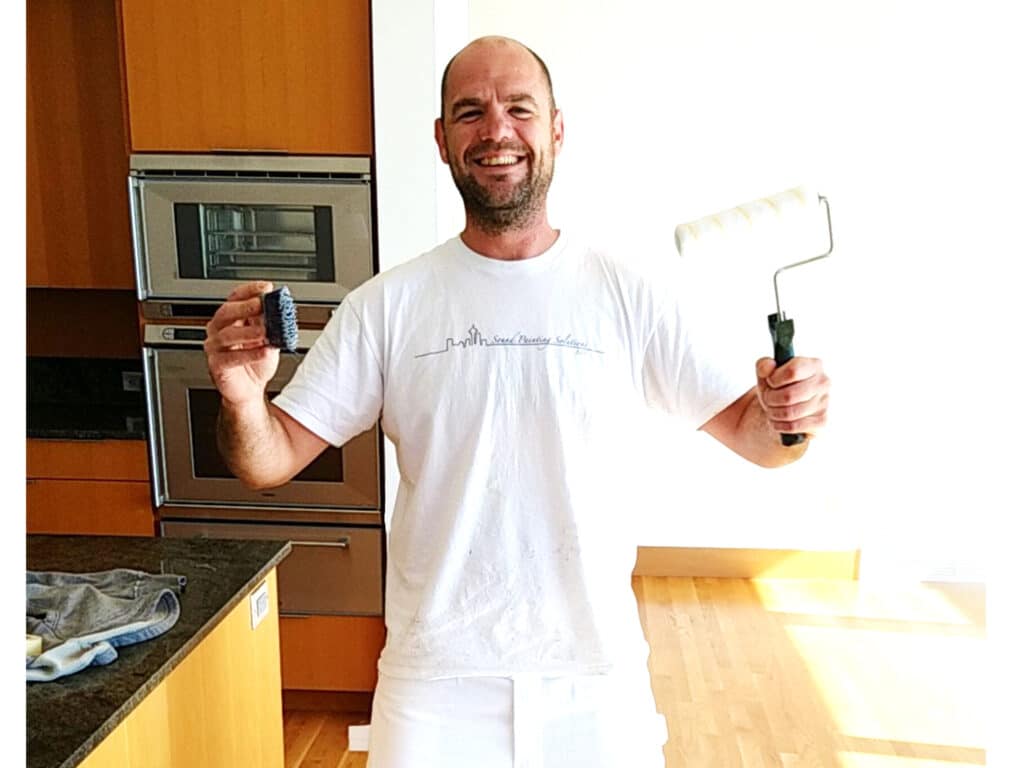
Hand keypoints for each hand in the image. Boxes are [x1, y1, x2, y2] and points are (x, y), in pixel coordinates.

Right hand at [204, 281, 278, 405]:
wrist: (250, 389)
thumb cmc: (256, 362)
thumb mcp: (268, 338)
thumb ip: (269, 322)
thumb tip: (275, 306)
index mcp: (230, 319)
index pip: (235, 298)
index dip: (249, 290)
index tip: (266, 287)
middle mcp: (219, 331)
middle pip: (226, 313)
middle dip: (245, 307)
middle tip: (260, 304)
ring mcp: (215, 348)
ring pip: (227, 335)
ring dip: (248, 331)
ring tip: (265, 331)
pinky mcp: (217, 366)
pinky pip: (231, 358)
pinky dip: (250, 354)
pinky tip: (265, 351)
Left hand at [755, 356, 829, 438]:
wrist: (783, 407)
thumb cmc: (777, 387)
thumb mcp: (766, 374)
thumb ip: (763, 365)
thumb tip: (768, 366)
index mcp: (813, 365)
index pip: (792, 371)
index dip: (774, 379)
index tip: (770, 382)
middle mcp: (822, 382)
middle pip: (789, 395)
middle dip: (770, 399)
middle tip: (768, 398)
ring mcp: (824, 402)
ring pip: (789, 413)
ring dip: (773, 413)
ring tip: (771, 409)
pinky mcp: (821, 421)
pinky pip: (793, 427)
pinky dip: (779, 425)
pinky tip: (778, 420)